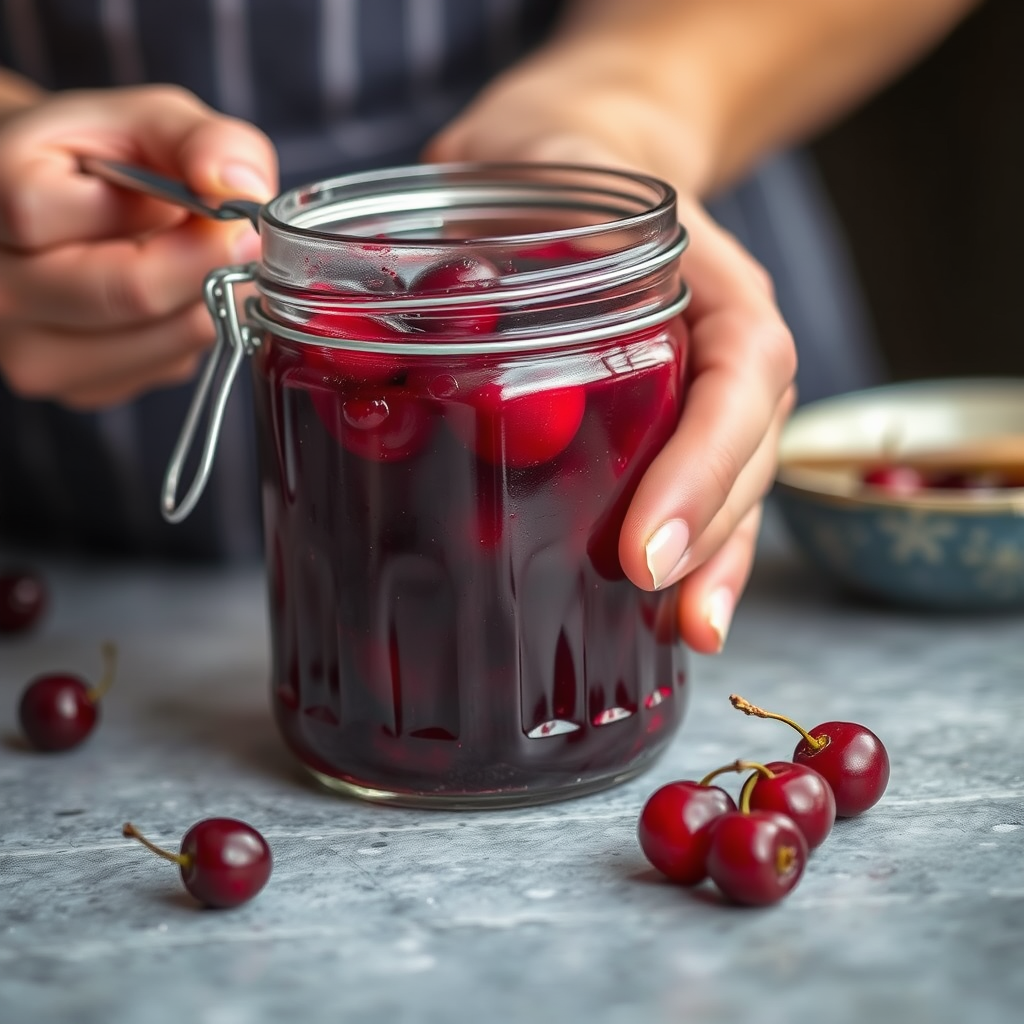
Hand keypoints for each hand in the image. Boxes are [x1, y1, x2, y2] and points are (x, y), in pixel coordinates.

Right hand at [0, 85, 276, 407]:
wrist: (49, 204)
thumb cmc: (94, 158)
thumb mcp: (145, 121)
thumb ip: (201, 139)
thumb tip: (242, 188)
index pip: (98, 223)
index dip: (188, 223)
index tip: (220, 207)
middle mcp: (1, 290)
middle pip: (136, 296)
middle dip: (209, 263)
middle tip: (236, 238)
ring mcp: (32, 353)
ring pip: (168, 341)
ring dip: (208, 300)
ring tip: (189, 258)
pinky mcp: (76, 389)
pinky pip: (168, 367)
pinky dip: (189, 329)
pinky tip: (168, 295)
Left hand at [426, 64, 796, 654]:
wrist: (567, 160)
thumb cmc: (551, 170)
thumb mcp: (526, 175)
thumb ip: (486, 245)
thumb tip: (389, 341)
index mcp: (709, 282)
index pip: (741, 374)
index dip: (702, 468)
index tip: (644, 553)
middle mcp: (721, 345)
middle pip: (750, 447)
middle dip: (710, 536)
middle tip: (653, 602)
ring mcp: (700, 391)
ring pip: (738, 484)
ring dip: (713, 566)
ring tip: (684, 638)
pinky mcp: (663, 423)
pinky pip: (694, 491)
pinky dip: (685, 557)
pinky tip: (658, 618)